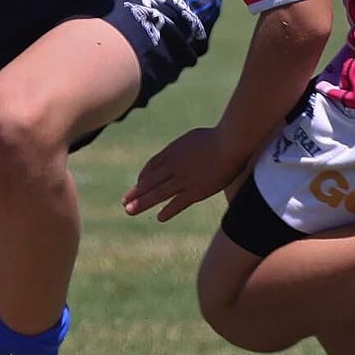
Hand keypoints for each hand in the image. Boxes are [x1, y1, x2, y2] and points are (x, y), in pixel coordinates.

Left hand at [122, 126, 248, 222]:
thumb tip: (180, 152)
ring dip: (143, 202)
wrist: (230, 142)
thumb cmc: (217, 137)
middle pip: (150, 181)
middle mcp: (174, 166)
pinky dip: (168, 211)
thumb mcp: (193, 139)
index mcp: (173, 152)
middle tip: (124, 202)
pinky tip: (160, 217)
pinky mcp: (197, 191)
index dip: (143, 176)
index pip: (152, 166)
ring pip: (159, 193)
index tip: (138, 184)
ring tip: (130, 211)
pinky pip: (178, 203)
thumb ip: (184, 149)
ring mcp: (184, 179)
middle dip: (136, 192)